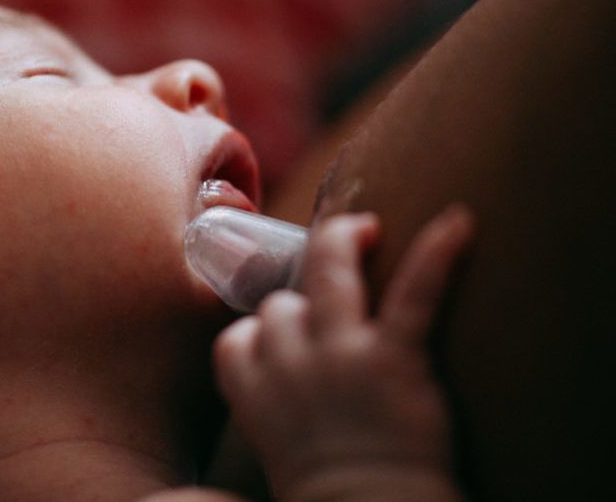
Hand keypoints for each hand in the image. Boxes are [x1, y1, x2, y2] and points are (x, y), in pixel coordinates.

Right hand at [213, 206, 473, 500]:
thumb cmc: (326, 494)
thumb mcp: (274, 446)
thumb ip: (270, 405)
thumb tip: (287, 382)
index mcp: (250, 391)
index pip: (238, 337)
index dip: (260, 336)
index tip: (280, 341)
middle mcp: (286, 363)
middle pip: (282, 303)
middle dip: (304, 302)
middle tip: (330, 299)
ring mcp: (337, 355)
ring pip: (328, 272)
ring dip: (343, 241)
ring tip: (365, 229)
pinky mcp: (391, 357)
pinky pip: (415, 293)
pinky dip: (439, 255)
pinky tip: (459, 223)